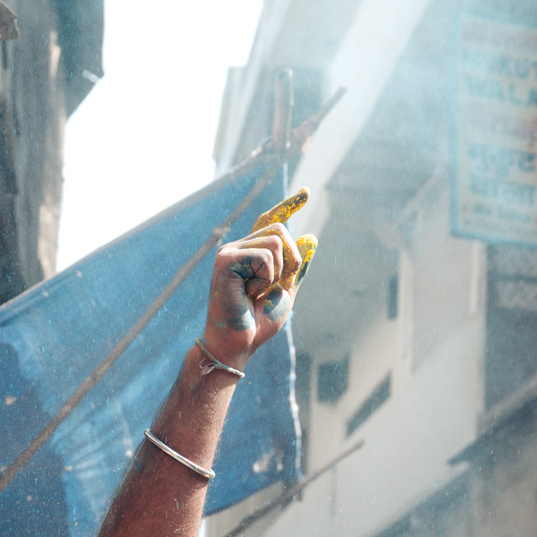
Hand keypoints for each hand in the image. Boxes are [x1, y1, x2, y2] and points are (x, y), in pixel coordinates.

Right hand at [201, 190, 316, 366]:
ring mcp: (229, 252)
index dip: (289, 205)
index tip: (307, 193)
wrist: (240, 343)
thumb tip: (311, 236)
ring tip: (259, 292)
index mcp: (251, 253)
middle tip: (278, 286)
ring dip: (278, 272)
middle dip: (291, 259)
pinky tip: (249, 294)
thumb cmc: (258, 322)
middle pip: (280, 229)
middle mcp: (239, 247)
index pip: (271, 220)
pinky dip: (265, 278)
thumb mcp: (286, 291)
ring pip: (275, 241)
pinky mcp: (225, 261)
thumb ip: (298, 266)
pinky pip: (263, 257)